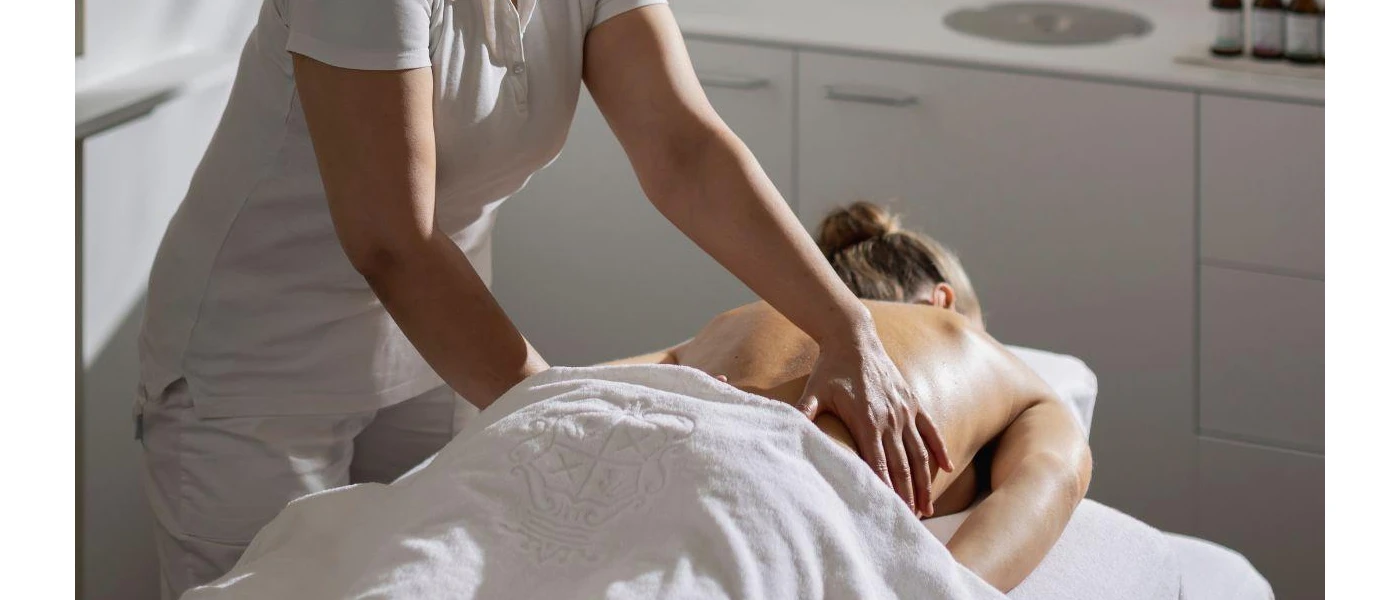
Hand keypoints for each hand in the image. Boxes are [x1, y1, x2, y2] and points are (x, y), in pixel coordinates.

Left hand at [797, 334, 952, 516]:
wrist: (854, 337)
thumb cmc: (831, 368)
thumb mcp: (814, 391)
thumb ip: (804, 413)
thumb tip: (786, 429)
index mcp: (867, 419)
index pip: (878, 462)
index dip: (885, 488)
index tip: (888, 511)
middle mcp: (890, 418)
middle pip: (902, 465)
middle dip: (907, 495)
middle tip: (910, 521)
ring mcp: (905, 410)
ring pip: (920, 453)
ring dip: (925, 482)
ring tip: (927, 508)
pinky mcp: (913, 402)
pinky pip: (930, 431)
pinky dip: (939, 451)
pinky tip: (947, 470)